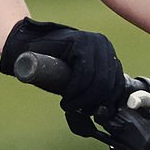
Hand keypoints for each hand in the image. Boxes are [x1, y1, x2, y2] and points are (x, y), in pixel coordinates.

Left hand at [0, 17, 125, 121]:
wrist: (46, 40)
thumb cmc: (37, 51)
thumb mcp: (34, 58)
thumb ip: (33, 68)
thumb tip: (32, 78)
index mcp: (83, 41)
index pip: (86, 75)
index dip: (77, 95)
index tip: (65, 104)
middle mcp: (100, 43)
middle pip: (102, 82)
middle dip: (88, 101)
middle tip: (73, 109)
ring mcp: (109, 50)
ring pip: (112, 85)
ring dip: (99, 102)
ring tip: (83, 109)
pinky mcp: (113, 59)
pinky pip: (117, 83)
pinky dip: (108, 97)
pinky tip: (96, 106)